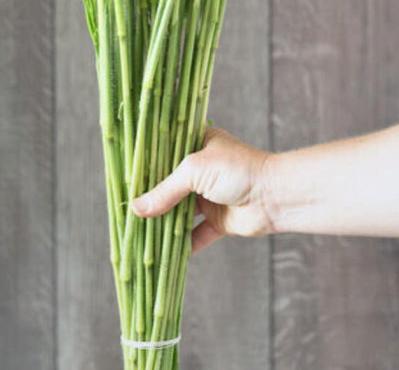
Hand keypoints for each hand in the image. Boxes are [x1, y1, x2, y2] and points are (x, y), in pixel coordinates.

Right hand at [130, 126, 274, 253]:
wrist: (275, 196)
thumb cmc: (237, 170)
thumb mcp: (194, 171)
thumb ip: (165, 191)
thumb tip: (137, 209)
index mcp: (197, 145)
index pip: (164, 154)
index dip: (146, 167)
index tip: (124, 181)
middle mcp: (202, 169)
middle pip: (170, 186)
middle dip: (152, 199)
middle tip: (127, 211)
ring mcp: (210, 196)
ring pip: (181, 211)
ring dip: (164, 223)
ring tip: (139, 233)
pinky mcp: (219, 221)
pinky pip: (196, 234)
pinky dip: (182, 245)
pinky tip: (164, 255)